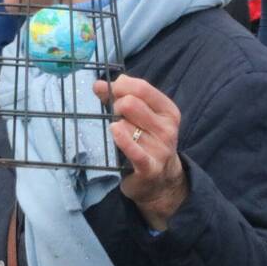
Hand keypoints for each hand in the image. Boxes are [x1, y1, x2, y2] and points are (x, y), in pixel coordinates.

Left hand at [94, 75, 187, 230]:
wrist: (160, 181)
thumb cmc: (146, 141)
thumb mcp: (141, 116)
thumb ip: (120, 97)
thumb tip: (98, 84)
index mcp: (168, 111)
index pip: (142, 88)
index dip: (121, 86)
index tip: (111, 91)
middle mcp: (167, 128)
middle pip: (130, 104)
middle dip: (116, 106)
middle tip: (115, 116)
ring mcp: (160, 148)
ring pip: (124, 125)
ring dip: (116, 126)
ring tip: (119, 133)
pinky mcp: (149, 167)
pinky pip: (132, 149)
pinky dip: (121, 139)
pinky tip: (115, 131)